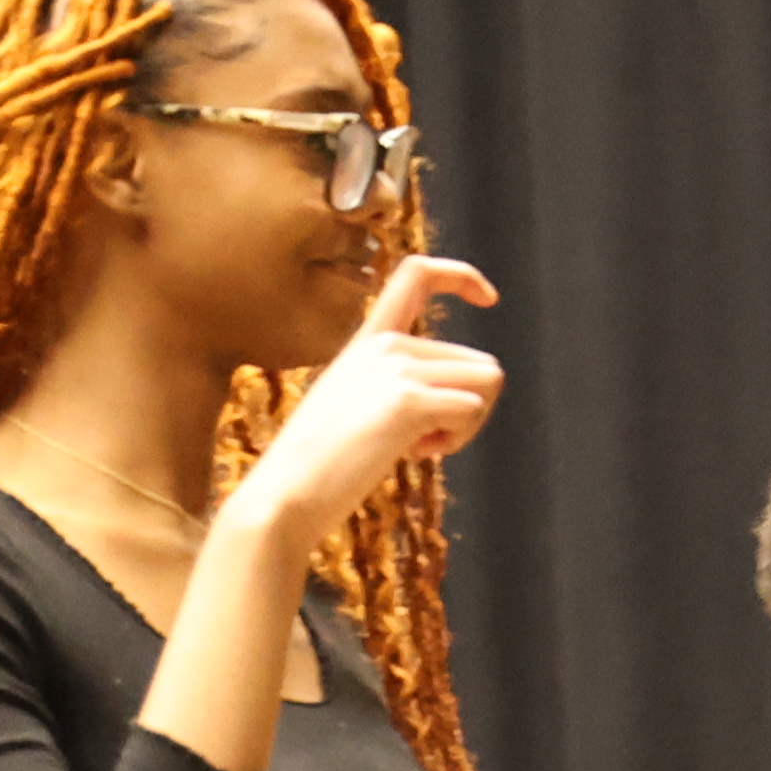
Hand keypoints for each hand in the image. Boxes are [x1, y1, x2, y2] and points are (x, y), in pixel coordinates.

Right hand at [223, 254, 506, 548]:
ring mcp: (397, 369)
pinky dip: (456, 440)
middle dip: (464, 408)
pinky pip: (473, 409)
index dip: (463, 276)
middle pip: (477, 361)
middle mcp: (386, 345)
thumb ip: (391, 388)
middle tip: (420, 441)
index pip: (418, 273)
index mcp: (367, 341)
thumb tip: (458, 401)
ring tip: (417, 445)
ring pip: (487, 380)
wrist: (282, 497)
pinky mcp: (407, 402)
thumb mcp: (349, 406)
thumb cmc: (314, 468)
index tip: (489, 299)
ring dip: (467, 423)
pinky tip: (412, 454)